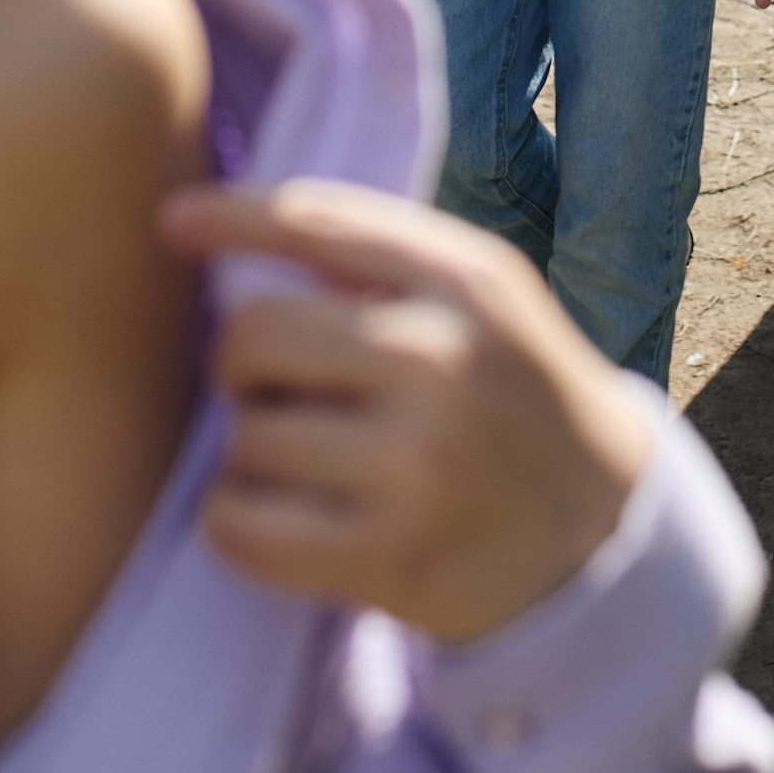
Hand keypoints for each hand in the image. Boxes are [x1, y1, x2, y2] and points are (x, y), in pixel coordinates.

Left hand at [161, 179, 651, 644]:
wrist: (601, 529)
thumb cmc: (512, 394)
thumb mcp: (484, 300)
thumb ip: (383, 260)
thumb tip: (228, 227)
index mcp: (466, 280)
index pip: (317, 222)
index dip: (231, 216)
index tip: (172, 224)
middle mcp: (440, 360)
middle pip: (254, 333)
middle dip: (243, 363)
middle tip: (278, 389)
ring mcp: (415, 463)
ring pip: (243, 438)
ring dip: (253, 451)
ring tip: (310, 461)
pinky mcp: (386, 556)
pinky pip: (240, 526)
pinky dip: (237, 521)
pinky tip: (280, 517)